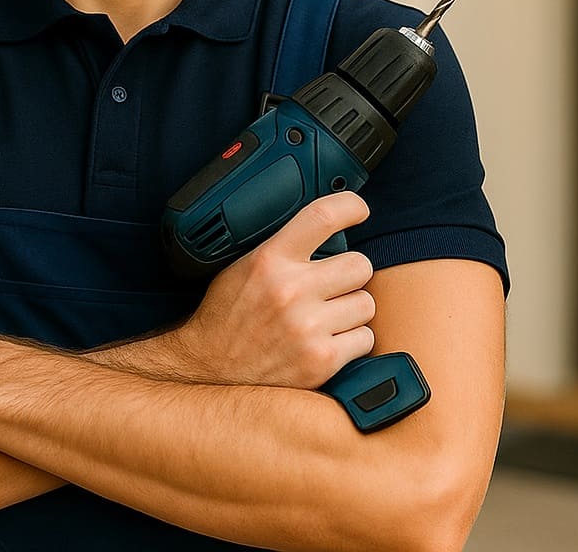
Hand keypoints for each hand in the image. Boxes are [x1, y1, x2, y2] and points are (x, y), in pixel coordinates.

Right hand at [172, 192, 376, 388]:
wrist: (211, 370)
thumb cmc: (228, 317)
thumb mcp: (243, 267)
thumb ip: (282, 247)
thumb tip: (328, 230)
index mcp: (270, 260)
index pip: (323, 216)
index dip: (350, 206)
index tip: (358, 210)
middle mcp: (291, 290)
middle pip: (359, 264)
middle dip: (350, 275)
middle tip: (332, 286)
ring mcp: (308, 327)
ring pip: (366, 303)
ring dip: (352, 311)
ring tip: (325, 317)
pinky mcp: (321, 360)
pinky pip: (366, 339)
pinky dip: (352, 342)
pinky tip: (327, 341)